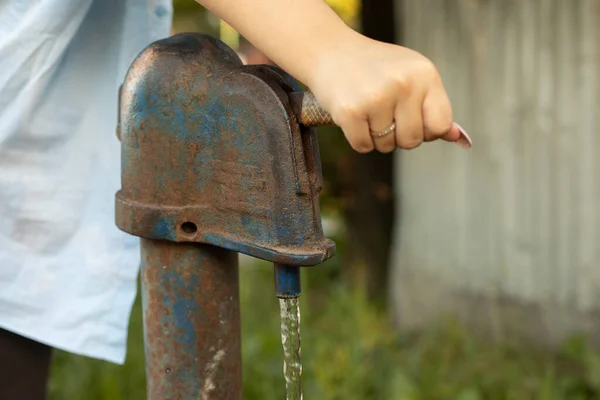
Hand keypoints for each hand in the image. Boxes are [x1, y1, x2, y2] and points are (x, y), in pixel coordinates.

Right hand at [306, 33, 470, 152]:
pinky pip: (363, 146)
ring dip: (376, 136)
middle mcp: (403, 84)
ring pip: (386, 146)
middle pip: (412, 140)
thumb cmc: (376, 68)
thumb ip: (434, 107)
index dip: (426, 130)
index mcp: (425, 74)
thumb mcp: (411, 77)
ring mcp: (376, 97)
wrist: (331, 52)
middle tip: (384, 114)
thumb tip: (458, 139)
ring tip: (367, 110)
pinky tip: (354, 116)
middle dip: (398, 136)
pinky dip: (358, 139)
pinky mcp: (351, 111)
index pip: (440, 125)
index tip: (411, 119)